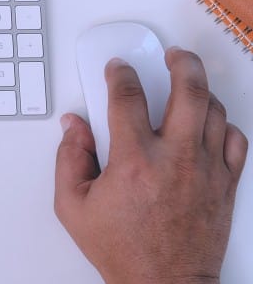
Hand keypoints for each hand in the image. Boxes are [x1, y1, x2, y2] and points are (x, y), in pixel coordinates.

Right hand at [55, 48, 247, 283]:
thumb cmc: (121, 248)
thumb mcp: (72, 205)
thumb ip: (68, 158)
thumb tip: (74, 126)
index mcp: (134, 160)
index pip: (128, 97)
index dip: (120, 74)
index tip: (117, 69)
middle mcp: (175, 158)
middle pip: (188, 90)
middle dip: (180, 62)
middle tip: (172, 55)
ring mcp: (206, 170)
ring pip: (215, 111)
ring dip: (201, 91)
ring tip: (188, 84)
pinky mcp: (226, 184)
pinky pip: (237, 140)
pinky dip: (225, 124)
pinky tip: (210, 123)